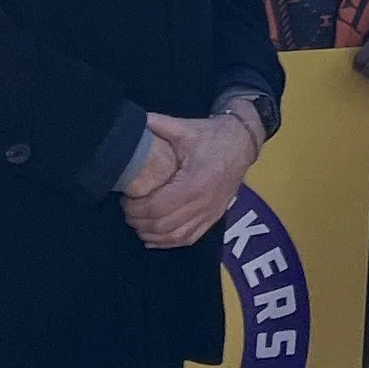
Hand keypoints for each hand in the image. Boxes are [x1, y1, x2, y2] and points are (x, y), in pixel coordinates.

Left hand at [122, 112, 257, 248]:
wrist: (243, 143)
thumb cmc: (212, 136)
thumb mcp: (183, 127)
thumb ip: (156, 125)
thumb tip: (129, 125)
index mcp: (197, 180)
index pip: (158, 206)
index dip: (136, 208)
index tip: (125, 199)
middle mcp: (205, 201)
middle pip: (163, 224)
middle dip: (139, 221)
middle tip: (127, 210)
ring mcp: (211, 212)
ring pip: (174, 236)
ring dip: (151, 233)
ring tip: (137, 221)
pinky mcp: (214, 218)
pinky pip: (188, 238)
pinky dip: (168, 241)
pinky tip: (153, 235)